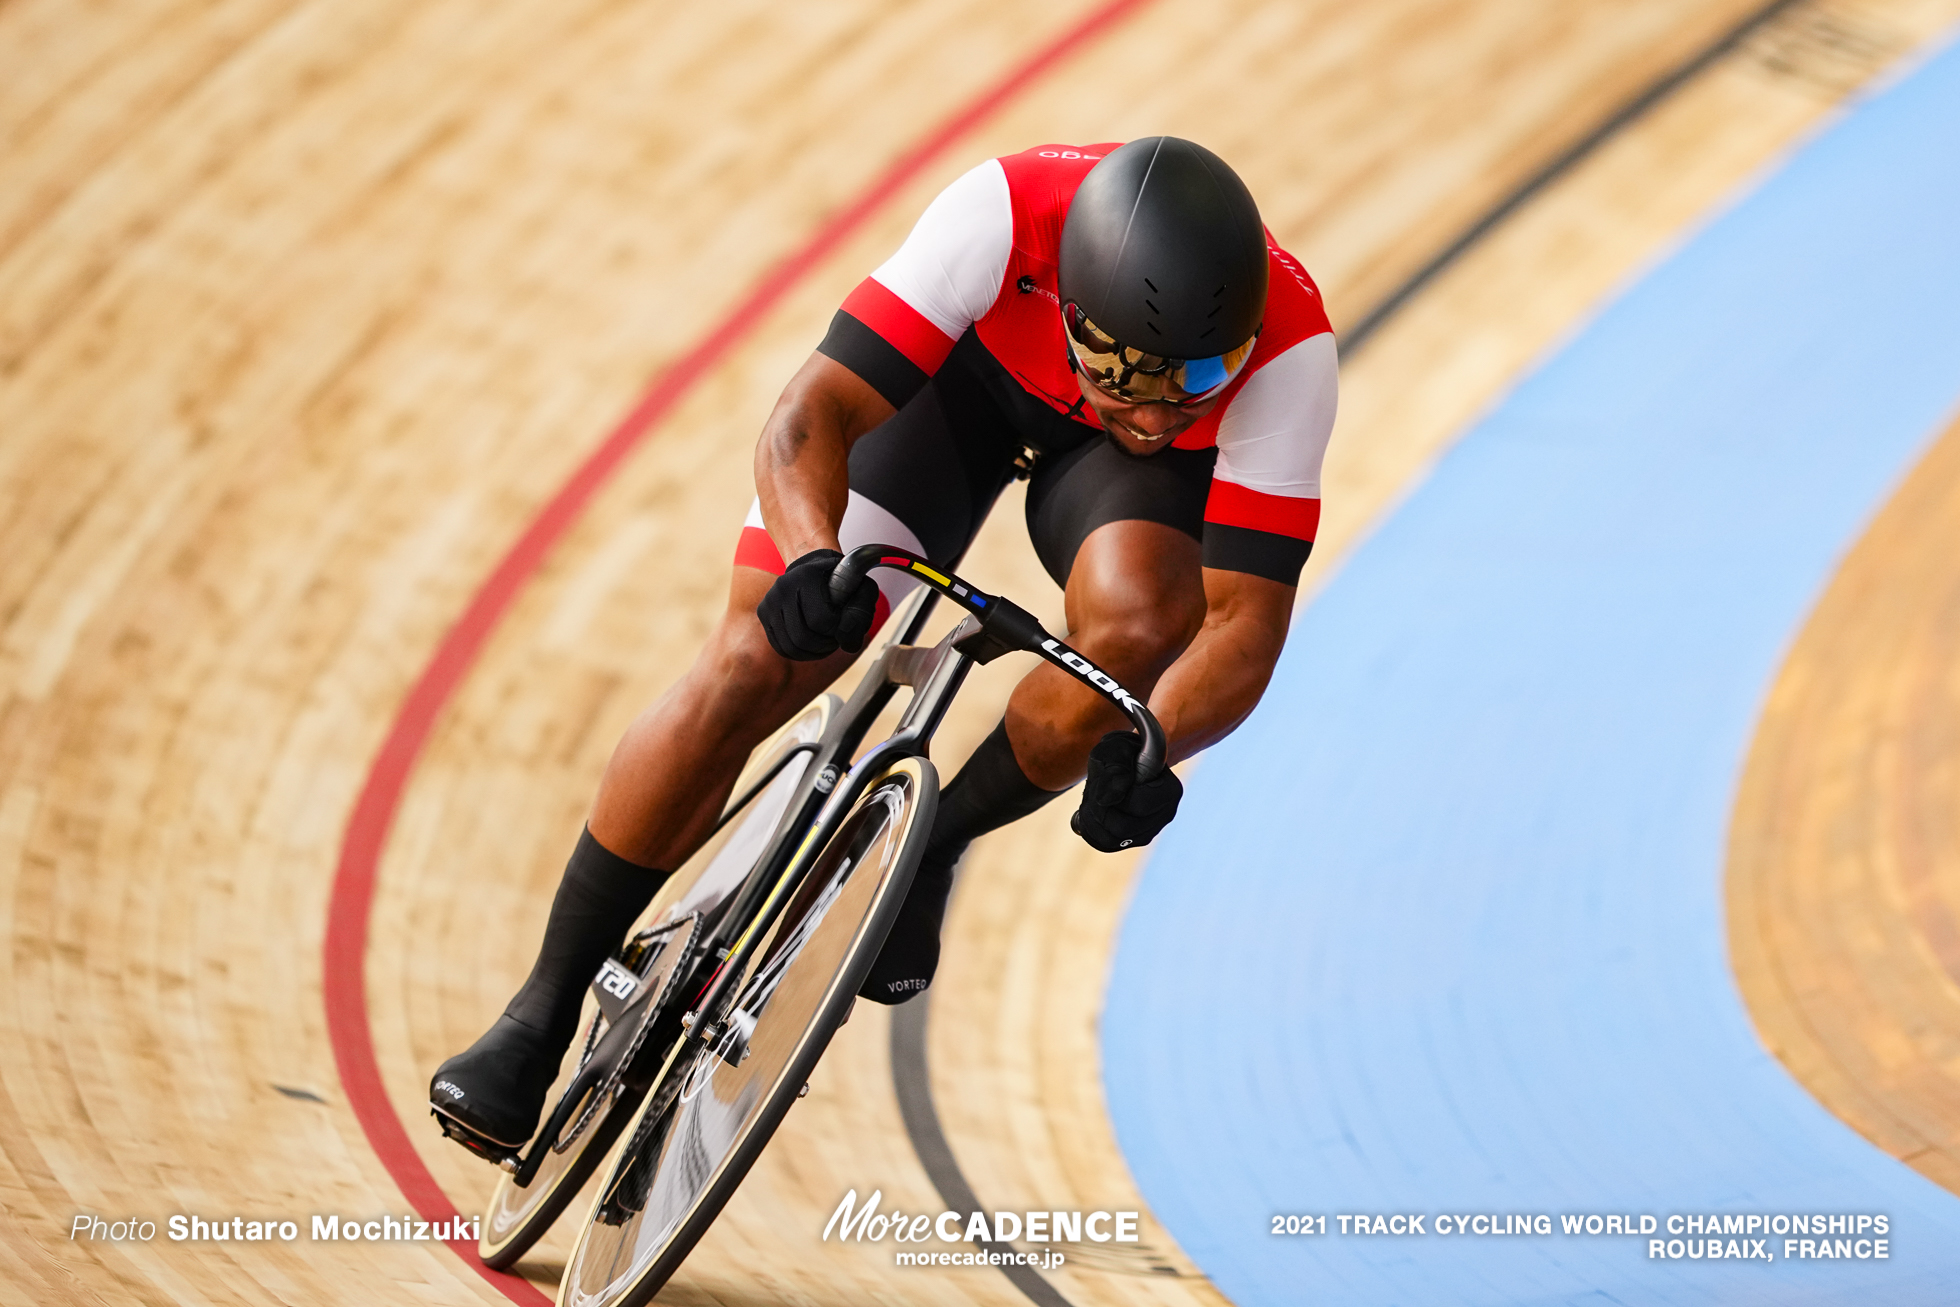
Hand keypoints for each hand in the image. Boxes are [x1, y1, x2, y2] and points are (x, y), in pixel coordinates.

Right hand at [756, 548, 879, 659]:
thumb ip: (861, 613)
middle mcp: (783, 587)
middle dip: (824, 645)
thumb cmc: (840, 582)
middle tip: (834, 638)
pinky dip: (800, 652)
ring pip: (791, 647)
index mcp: (807, 576)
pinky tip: (812, 643)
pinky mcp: (763, 613)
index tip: (842, 621)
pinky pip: (781, 647)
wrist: (814, 568)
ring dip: (813, 652)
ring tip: (825, 641)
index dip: (837, 629)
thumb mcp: (861, 589)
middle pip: (803, 638)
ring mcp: (769, 601)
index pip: (821, 620)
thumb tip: (848, 644)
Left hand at [1071, 730, 1181, 851]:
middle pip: (1123, 828)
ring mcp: (1150, 830)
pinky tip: (1091, 809)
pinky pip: (1104, 844)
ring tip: (1093, 796)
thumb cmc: (1121, 752)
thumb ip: (1114, 770)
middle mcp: (1165, 815)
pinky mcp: (1132, 839)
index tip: (1107, 775)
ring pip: (1111, 840)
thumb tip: (1106, 800)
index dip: (1113, 794)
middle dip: (1099, 808)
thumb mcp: (1115, 749)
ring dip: (1092, 817)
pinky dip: (1090, 828)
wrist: (1122, 760)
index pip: (1137, 806)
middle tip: (1094, 787)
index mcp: (1170, 791)